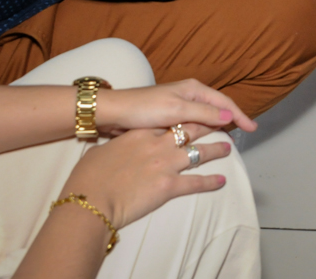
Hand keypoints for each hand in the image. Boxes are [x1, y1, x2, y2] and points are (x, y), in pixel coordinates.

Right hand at [60, 127, 231, 230]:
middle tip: (220, 125)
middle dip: (208, 126)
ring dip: (216, 150)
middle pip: (191, 130)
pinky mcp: (169, 186)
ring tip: (227, 148)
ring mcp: (166, 164)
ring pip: (199, 152)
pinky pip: (196, 182)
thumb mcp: (101, 152)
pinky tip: (221, 181)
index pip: (169, 121)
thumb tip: (114, 148)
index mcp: (141, 134)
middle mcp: (158, 145)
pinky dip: (211, 182)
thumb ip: (115, 147)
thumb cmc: (89, 178)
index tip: (195, 116)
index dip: (185, 117)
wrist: (91, 199)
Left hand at [96, 79, 255, 136]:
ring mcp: (179, 106)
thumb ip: (204, 112)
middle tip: (246, 133)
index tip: (252, 129)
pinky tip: (206, 139)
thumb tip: (230, 115)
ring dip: (219, 125)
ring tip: (230, 137)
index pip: (224, 101)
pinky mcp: (170, 118)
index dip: (240, 115)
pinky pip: (194, 124)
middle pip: (218, 107)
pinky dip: (205, 130)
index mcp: (193, 89)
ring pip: (206, 116)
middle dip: (233, 118)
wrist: (113, 113)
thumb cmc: (144, 108)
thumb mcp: (177, 110)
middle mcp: (189, 95)